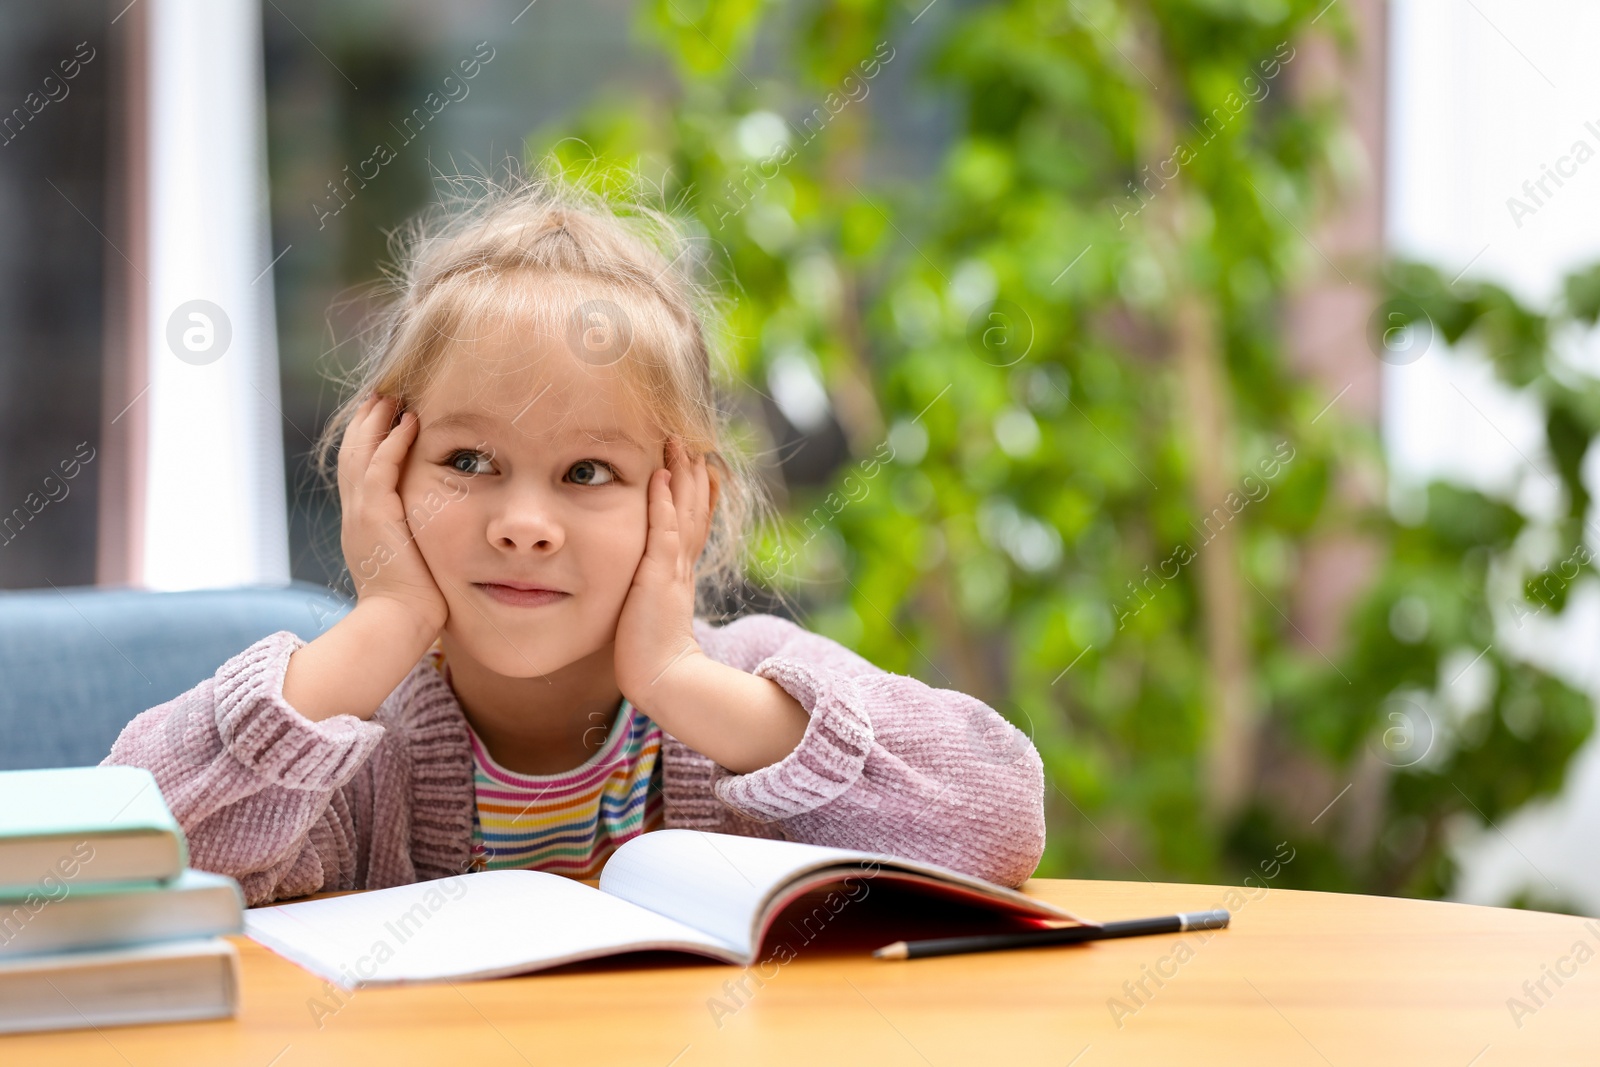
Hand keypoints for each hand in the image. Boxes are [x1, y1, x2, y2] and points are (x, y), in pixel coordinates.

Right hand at [336, 394, 448, 634]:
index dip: (367, 442)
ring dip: (376, 422)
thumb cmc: (415, 603)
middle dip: (365, 423)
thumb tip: (434, 534)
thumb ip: (415, 540)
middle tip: (381, 395)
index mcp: (362, 525)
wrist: (398, 623)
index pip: (358, 472)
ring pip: (360, 454)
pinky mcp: (376, 517)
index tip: (381, 418)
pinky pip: (381, 468)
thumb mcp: (411, 562)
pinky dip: (392, 442)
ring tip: (391, 397)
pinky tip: (409, 422)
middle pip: (352, 455)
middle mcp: (356, 515)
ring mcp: (362, 514)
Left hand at [614, 438, 714, 704]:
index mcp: (679, 576)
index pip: (693, 527)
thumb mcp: (649, 618)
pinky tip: (660, 475)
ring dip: (682, 476)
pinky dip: (662, 501)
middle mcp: (681, 567)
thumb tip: (643, 596)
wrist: (661, 680)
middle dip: (693, 477)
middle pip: (694, 511)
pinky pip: (663, 530)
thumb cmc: (649, 659)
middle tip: (692, 445)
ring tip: (680, 445)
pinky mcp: (658, 576)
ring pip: (683, 512)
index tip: (703, 471)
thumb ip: (649, 600)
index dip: (698, 498)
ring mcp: (672, 569)